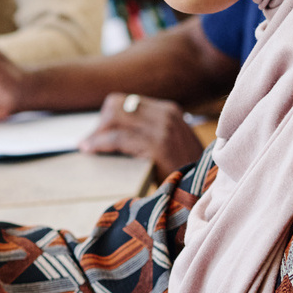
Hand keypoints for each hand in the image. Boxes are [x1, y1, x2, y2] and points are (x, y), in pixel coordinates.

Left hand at [80, 92, 204, 176]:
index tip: (98, 133)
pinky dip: (100, 143)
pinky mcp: (158, 145)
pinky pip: (118, 138)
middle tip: (90, 142)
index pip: (126, 102)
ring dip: (96, 134)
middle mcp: (167, 114)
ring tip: (86, 146)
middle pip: (116, 106)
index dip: (108, 116)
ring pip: (114, 119)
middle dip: (100, 124)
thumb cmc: (185, 171)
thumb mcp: (171, 143)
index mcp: (169, 110)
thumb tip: (116, 130)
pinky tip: (90, 150)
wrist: (206, 190)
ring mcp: (163, 128)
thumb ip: (151, 131)